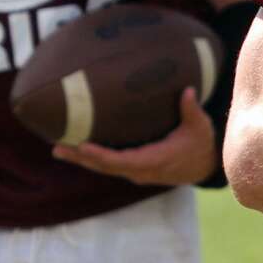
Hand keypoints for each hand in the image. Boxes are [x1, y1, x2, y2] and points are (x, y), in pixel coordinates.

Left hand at [52, 87, 216, 185]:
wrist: (204, 166)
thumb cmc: (201, 144)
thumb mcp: (199, 126)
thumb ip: (191, 109)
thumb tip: (187, 90)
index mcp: (154, 160)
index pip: (121, 161)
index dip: (100, 155)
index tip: (83, 147)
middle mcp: (140, 170)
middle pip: (105, 166)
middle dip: (81, 157)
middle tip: (57, 147)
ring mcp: (136, 171)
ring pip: (104, 167)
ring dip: (82, 159)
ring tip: (58, 148)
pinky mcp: (135, 168)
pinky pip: (110, 165)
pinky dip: (93, 158)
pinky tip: (78, 149)